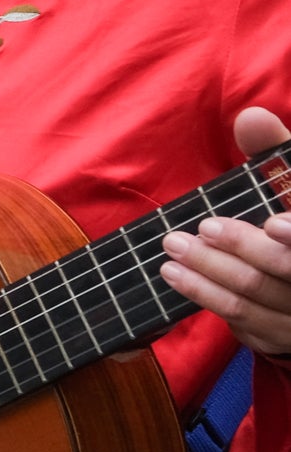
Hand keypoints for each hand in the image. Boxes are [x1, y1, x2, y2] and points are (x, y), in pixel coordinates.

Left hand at [160, 107, 290, 358]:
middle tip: (202, 228)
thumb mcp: (290, 185)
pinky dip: (206, 296)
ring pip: (258, 296)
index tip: (273, 224)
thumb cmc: (287, 216)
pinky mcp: (281, 335)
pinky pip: (242, 320)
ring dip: (211, 273)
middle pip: (284, 268)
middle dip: (243, 248)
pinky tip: (177, 277)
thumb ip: (274, 151)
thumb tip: (251, 117)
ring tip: (173, 248)